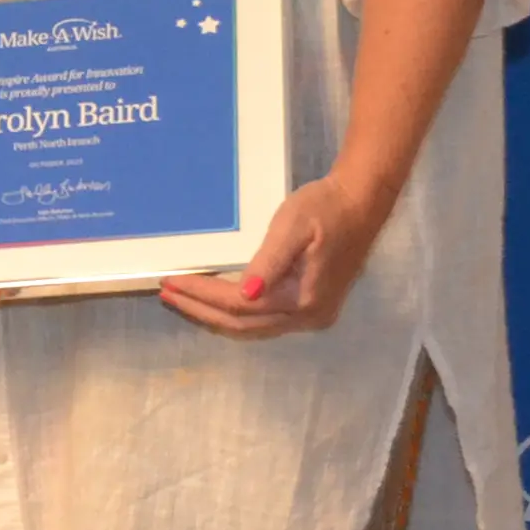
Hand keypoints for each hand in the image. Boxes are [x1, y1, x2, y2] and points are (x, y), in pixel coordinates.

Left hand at [160, 175, 393, 337]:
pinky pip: (264, 319)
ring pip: (254, 327)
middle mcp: (309, 316)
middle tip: (167, 294)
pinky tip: (215, 301)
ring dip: (216, 315)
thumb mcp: (293, 226)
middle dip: (202, 310)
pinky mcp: (311, 307)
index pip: (240, 305)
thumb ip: (270, 261)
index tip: (171, 282)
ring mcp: (312, 316)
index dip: (203, 295)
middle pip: (244, 324)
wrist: (361, 203)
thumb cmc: (325, 208)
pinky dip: (236, 313)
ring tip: (183, 299)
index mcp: (303, 298)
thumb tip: (245, 292)